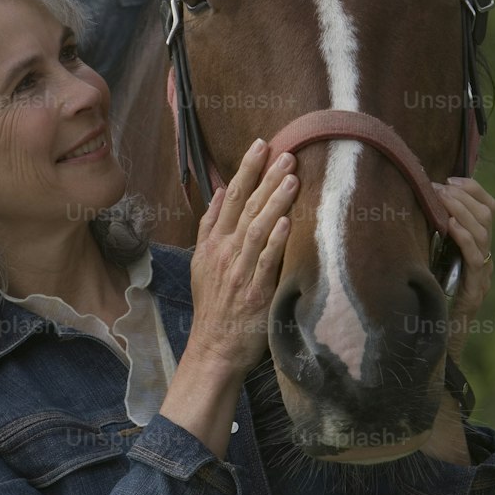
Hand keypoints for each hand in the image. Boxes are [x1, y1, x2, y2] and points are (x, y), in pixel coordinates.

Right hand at [187, 139, 297, 373]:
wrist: (213, 349)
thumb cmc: (213, 306)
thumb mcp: (202, 262)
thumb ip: (210, 226)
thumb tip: (221, 191)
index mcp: (213, 243)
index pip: (231, 198)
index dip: (246, 170)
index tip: (260, 146)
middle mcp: (225, 253)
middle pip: (246, 207)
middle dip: (266, 177)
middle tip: (285, 153)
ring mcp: (240, 271)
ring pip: (258, 228)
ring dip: (275, 201)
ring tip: (292, 177)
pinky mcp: (255, 292)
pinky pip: (266, 261)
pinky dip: (275, 241)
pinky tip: (286, 222)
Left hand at [432, 176, 494, 364]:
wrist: (434, 340)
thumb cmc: (428, 296)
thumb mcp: (430, 258)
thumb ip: (432, 235)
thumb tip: (415, 201)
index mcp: (478, 246)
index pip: (489, 208)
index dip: (474, 189)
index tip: (451, 178)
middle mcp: (485, 257)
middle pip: (488, 215)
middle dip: (464, 195)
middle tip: (440, 186)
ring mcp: (483, 273)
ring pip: (484, 232)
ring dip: (461, 210)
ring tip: (442, 197)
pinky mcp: (475, 289)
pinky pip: (476, 257)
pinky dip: (464, 237)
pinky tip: (450, 224)